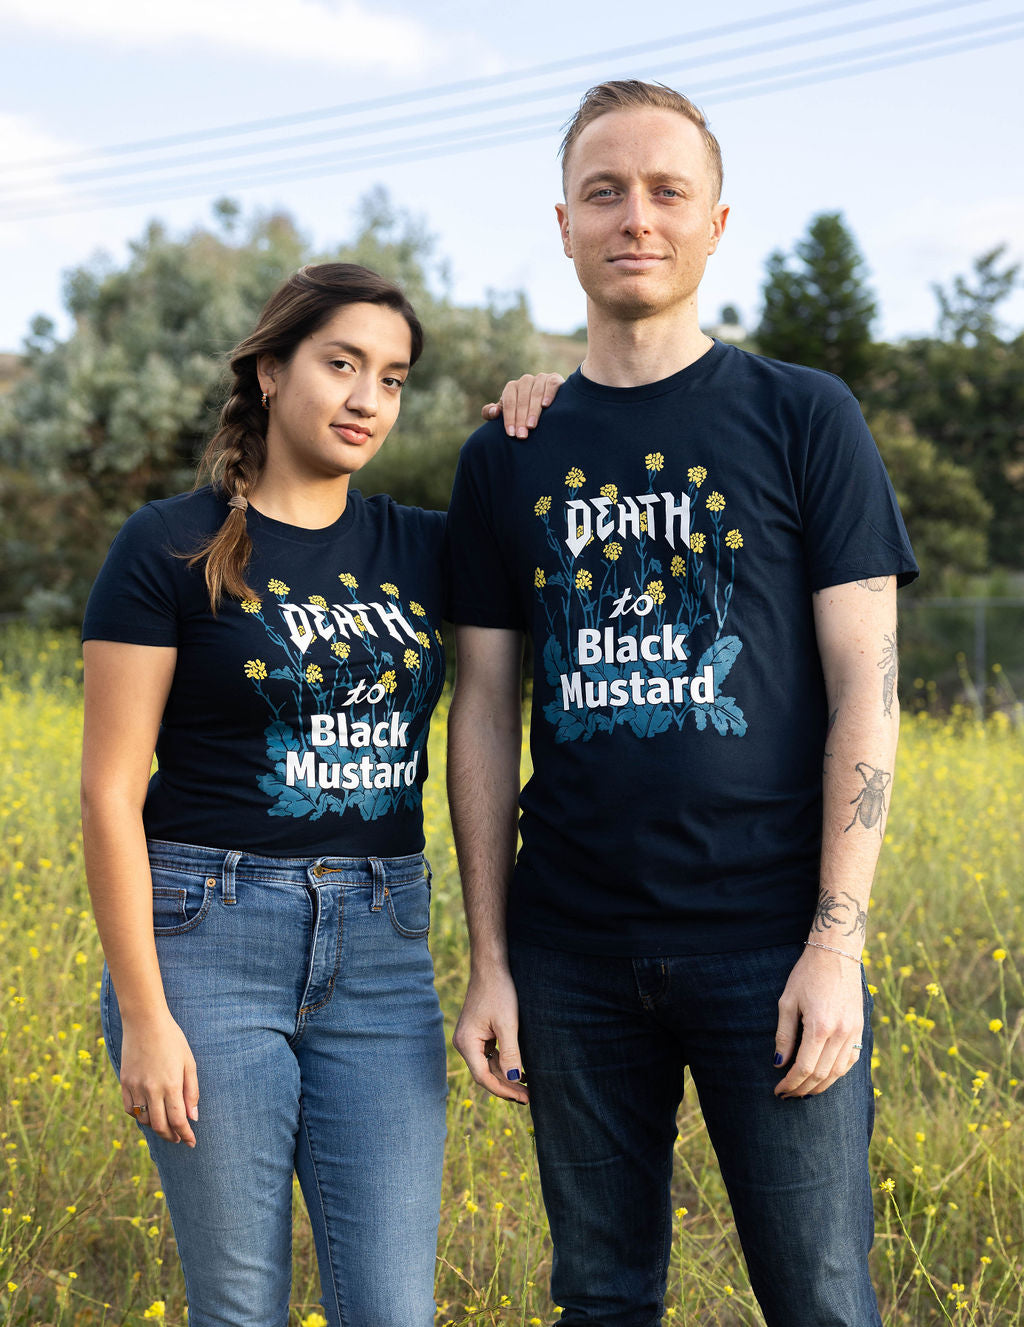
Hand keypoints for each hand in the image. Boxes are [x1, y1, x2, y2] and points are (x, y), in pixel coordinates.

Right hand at [119, 1008, 199, 1144]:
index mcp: (171, 1084)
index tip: (191, 1142)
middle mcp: (152, 1089)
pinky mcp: (124, 1082)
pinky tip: (147, 1113)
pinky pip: (129, 1108)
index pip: (178, 1120)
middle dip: (171, 1136)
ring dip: (155, 1127)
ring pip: (143, 1120)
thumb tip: (193, 1117)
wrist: (144, 1021)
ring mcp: (136, 1086)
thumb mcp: (188, 1062)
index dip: (185, 1135)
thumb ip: (192, 1091)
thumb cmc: (172, 1039)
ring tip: (164, 1126)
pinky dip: (138, 1115)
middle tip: (178, 1138)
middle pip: (160, 1126)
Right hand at [453, 966, 528, 1103]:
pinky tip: (519, 1071)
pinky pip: (489, 1055)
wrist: (491, 968)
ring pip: (488, 1066)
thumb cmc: (499, 992)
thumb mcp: (508, 1024)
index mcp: (466, 1043)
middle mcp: (463, 1043)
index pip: (483, 1077)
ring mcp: (470, 1039)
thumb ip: (510, 1054)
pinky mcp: (477, 1034)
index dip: (504, 1090)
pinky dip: (503, 1064)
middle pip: (485, 1074)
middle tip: (529, 1097)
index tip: (524, 1098)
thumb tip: (515, 1081)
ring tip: (527, 1088)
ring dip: (506, 1076)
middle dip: (506, 1086)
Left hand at [481, 372, 564, 437]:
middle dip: (521, 419)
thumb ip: (490, 413)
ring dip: (533, 410)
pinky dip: (548, 394)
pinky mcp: (555, 379)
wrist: (548, 405)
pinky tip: (546, 405)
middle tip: (522, 435)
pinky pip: (551, 385)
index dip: (509, 418)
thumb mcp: (505, 413)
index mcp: (512, 387)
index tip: (511, 434)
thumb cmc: (521, 412)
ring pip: (536, 393)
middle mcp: (525, 381)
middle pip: (522, 400)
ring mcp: (540, 378)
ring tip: (531, 426)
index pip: (509, 403)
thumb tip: (494, 411)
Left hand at [774, 945, 863, 1097]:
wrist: (836, 954)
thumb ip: (784, 1035)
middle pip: (822, 1075)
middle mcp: (841, 1033)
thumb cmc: (807, 974)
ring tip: (803, 1091)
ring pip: (839, 1072)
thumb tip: (778, 1063)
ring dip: (821, 1086)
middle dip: (803, 1089)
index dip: (791, 1083)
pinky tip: (824, 1077)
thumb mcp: (787, 1001)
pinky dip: (837, 1074)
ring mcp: (854, 1032)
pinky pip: (851, 1060)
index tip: (778, 1090)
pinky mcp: (861, 1029)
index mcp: (820, 1026)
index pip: (805, 1068)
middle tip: (787, 1095)